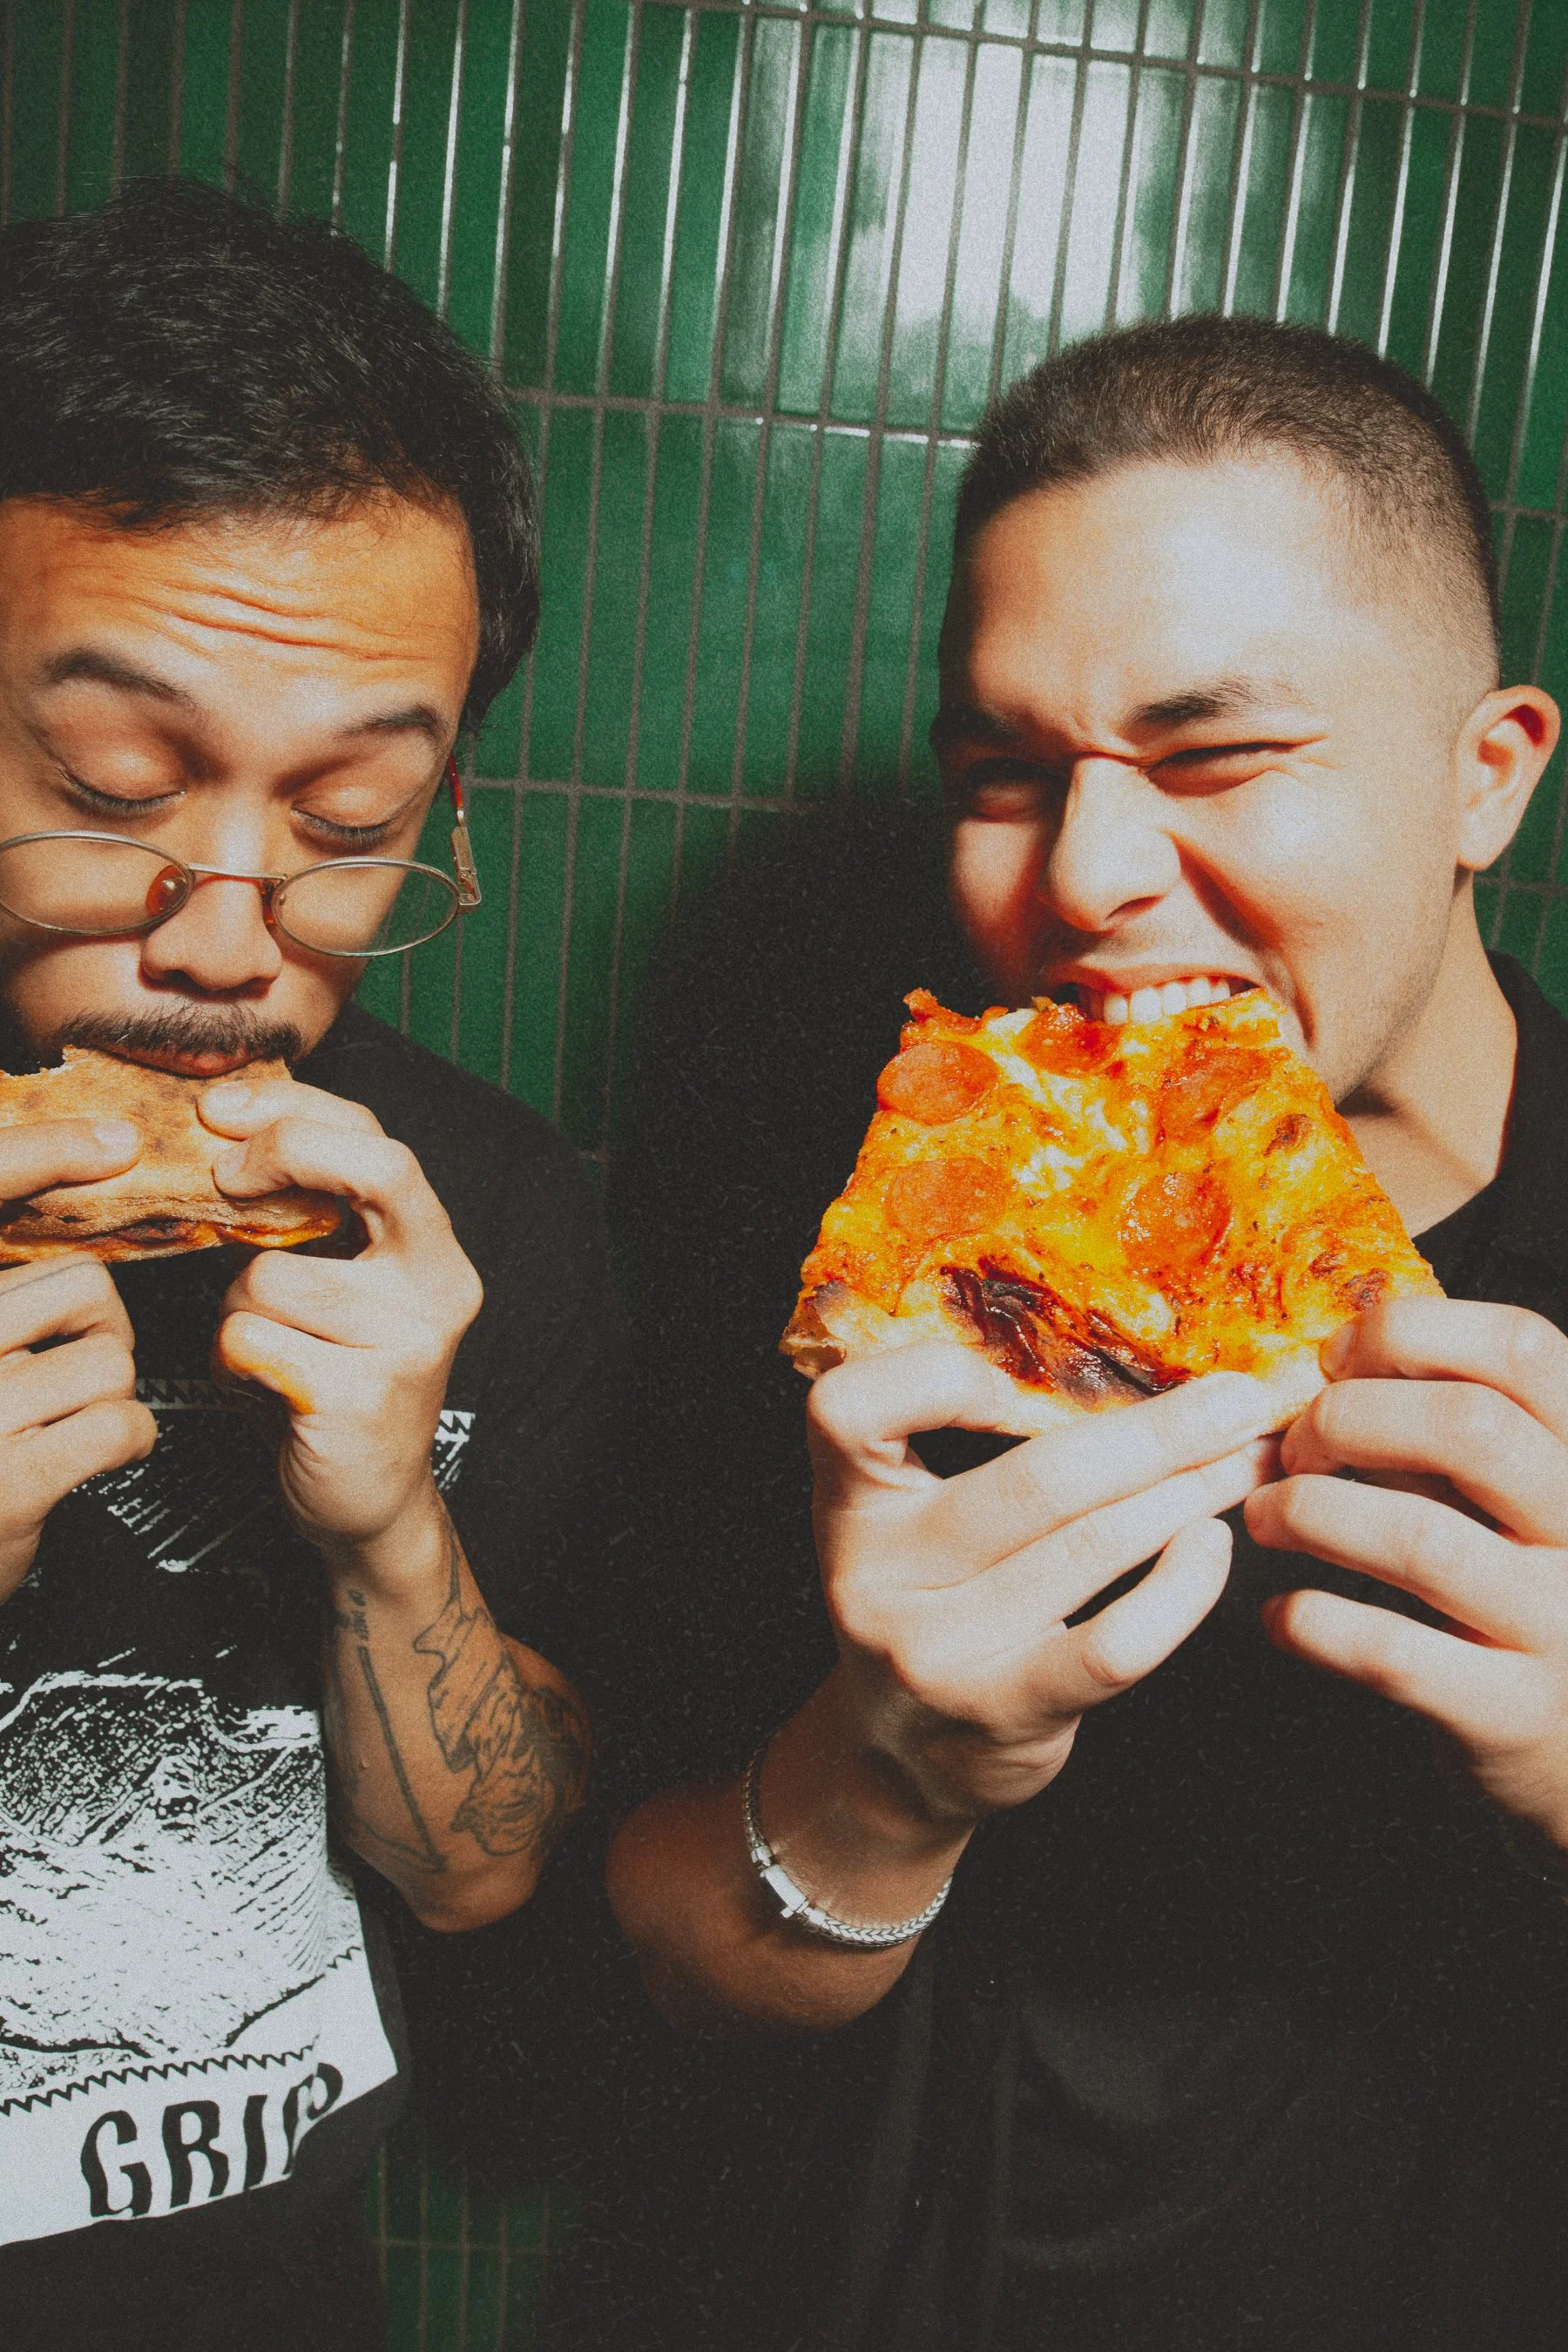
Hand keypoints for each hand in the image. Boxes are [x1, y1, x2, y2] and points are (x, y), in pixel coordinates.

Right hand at [0, 1118, 157, 1599]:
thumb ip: (3, 1297)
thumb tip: (76, 1222)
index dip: (42, 1153)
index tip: (112, 1142)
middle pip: (82, 1285)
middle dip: (104, 1327)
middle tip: (76, 1363)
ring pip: (109, 1358)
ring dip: (113, 1391)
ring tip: (75, 1417)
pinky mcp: (13, 1478)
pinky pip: (118, 1423)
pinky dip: (130, 1439)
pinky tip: (106, 1453)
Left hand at [200, 1075, 482, 1573]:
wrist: (367, 1501)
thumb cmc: (334, 1376)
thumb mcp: (337, 1285)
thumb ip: (309, 1218)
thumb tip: (218, 1134)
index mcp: (433, 1248)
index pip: (380, 1141)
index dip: (297, 1111)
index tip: (222, 1112)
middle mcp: (439, 1287)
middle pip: (370, 1170)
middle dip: (283, 1152)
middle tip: (221, 1176)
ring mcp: (408, 1342)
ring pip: (268, 1276)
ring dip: (235, 1309)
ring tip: (263, 1347)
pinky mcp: (362, 1396)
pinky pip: (247, 1340)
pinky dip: (230, 1361)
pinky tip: (262, 1385)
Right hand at [809, 1342, 1278, 1821]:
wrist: (902, 1758)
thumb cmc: (932, 1605)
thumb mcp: (909, 1523)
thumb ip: (965, 1448)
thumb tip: (1124, 1362)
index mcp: (850, 1503)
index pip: (847, 1411)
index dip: (930, 1379)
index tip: (1014, 1377)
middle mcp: (878, 1575)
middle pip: (1034, 1480)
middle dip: (1158, 1432)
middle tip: (1237, 1401)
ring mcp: (936, 1652)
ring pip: (1091, 1549)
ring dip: (1190, 1495)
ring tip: (1246, 1462)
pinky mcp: (1001, 1714)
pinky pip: (1115, 1643)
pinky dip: (1182, 1588)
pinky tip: (1210, 1547)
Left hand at [1245, 1298, 1567, 1848]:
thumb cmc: (1521, 1590)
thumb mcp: (1507, 1494)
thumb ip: (1442, 1432)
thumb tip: (1332, 1362)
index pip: (1521, 1346)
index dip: (1410, 1332)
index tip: (1336, 1357)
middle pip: (1469, 1427)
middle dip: (1349, 1418)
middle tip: (1294, 1447)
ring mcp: (1562, 1624)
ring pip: (1423, 1539)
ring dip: (1314, 1514)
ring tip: (1268, 1515)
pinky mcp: (1511, 1712)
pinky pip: (1391, 1653)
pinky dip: (1313, 1624)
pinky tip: (1282, 1617)